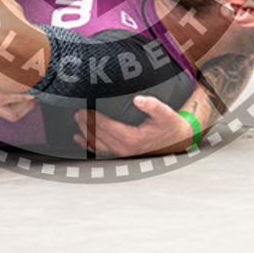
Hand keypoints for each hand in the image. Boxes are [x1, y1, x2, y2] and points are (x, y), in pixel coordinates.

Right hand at [0, 65, 36, 121]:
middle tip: (37, 95)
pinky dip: (15, 103)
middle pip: (11, 114)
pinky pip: (4, 109)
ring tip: (31, 95)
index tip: (33, 91)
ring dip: (22, 107)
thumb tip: (6, 46)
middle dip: (27, 107)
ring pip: (9, 114)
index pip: (4, 99)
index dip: (21, 97)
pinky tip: (19, 92)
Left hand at [73, 96, 194, 156]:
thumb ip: (153, 105)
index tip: (84, 108)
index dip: (93, 118)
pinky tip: (79, 138)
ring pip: (97, 143)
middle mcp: (124, 148)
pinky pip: (101, 150)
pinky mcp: (122, 153)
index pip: (106, 127)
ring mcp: (122, 152)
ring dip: (85, 132)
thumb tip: (138, 99)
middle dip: (86, 123)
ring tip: (77, 120)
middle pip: (99, 134)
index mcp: (132, 138)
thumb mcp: (165, 113)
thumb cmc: (169, 125)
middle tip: (76, 110)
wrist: (177, 140)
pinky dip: (88, 144)